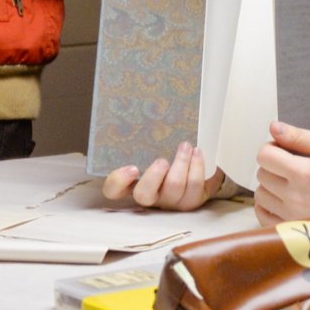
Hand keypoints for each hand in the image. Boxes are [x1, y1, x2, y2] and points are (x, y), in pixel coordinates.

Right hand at [100, 141, 220, 211]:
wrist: (193, 175)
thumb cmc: (163, 156)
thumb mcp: (148, 149)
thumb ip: (141, 140)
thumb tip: (141, 107)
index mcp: (131, 183)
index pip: (113, 190)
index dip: (119, 181)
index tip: (132, 167)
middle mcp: (148, 196)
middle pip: (144, 194)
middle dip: (154, 177)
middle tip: (162, 161)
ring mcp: (169, 201)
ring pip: (174, 187)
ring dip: (181, 163)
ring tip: (185, 146)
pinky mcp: (189, 202)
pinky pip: (194, 186)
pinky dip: (196, 167)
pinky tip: (197, 152)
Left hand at [252, 122, 309, 224]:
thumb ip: (299, 136)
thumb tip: (273, 127)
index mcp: (303, 173)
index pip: (264, 156)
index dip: (272, 148)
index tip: (285, 150)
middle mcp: (294, 197)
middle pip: (261, 174)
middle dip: (273, 165)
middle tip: (292, 166)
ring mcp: (292, 216)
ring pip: (260, 194)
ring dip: (270, 185)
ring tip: (290, 183)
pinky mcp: (293, 229)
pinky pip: (263, 215)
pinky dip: (267, 205)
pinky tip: (282, 198)